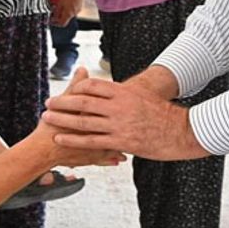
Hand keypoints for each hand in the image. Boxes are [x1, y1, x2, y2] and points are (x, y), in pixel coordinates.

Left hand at [42, 70, 208, 160]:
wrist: (182, 131)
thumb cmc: (164, 115)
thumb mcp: (144, 97)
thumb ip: (125, 95)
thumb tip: (113, 91)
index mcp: (124, 92)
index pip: (93, 86)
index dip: (76, 88)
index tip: (65, 89)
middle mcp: (118, 106)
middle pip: (83, 101)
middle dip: (63, 102)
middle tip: (48, 102)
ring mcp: (119, 124)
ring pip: (83, 121)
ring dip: (62, 119)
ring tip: (47, 118)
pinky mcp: (121, 141)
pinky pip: (91, 141)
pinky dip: (74, 139)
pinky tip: (61, 137)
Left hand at [52, 0, 83, 25]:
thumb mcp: (59, 2)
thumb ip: (57, 11)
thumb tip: (54, 17)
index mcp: (69, 14)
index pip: (62, 23)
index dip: (56, 23)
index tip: (52, 20)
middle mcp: (74, 13)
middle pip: (66, 18)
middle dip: (60, 16)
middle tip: (54, 10)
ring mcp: (78, 9)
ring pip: (70, 12)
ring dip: (65, 10)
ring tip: (60, 4)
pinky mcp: (81, 4)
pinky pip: (74, 8)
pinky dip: (69, 6)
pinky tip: (67, 0)